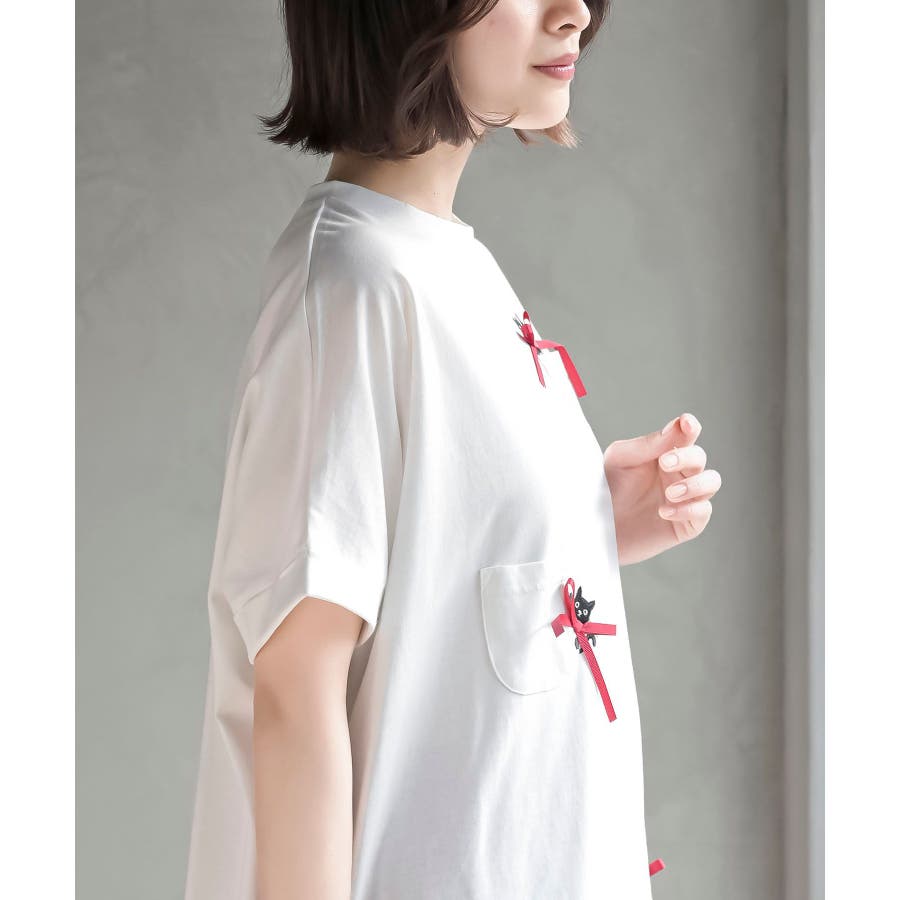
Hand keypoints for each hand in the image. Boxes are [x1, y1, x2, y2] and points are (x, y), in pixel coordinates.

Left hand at [603, 413, 721, 565]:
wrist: (596, 526)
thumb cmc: (606, 488)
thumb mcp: (621, 459)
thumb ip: (650, 443)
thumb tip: (679, 425)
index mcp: (663, 452)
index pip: (685, 434)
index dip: (690, 427)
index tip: (687, 423)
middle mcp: (678, 473)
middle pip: (699, 457)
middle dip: (687, 458)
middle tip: (665, 463)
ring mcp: (685, 498)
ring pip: (711, 482)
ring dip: (695, 484)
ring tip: (670, 493)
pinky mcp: (685, 523)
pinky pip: (703, 512)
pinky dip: (688, 510)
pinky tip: (664, 512)